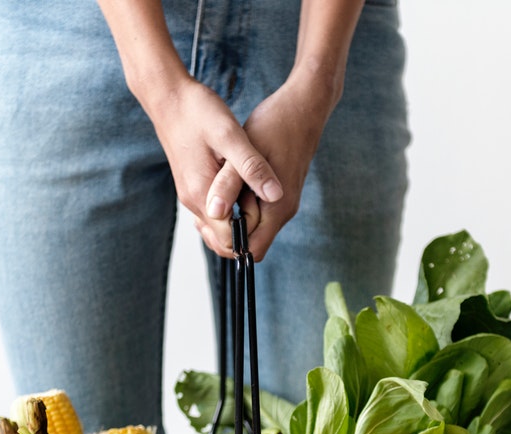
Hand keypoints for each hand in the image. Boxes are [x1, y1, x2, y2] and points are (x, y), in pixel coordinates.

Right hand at [142, 77, 284, 257]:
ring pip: (217, 228)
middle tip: (267, 207)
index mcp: (202, 195)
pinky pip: (213, 212)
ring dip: (239, 221)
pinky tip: (245, 190)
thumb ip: (252, 167)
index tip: (269, 211)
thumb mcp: (231, 135)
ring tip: (259, 197)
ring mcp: (191, 195)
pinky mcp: (193, 186)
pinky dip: (231, 210)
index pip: (228, 241)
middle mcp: (193, 201)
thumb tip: (276, 195)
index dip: (252, 233)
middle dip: (247, 233)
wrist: (168, 97)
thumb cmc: (198, 112)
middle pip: (221, 241)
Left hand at [205, 71, 339, 260]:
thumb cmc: (276, 124)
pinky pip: (254, 211)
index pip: (250, 250)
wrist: (303, 106)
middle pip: (249, 242)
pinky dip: (238, 204)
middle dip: (225, 230)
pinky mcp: (278, 193)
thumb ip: (229, 184)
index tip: (207, 219)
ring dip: (231, 216)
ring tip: (214, 192)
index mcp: (277, 208)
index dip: (226, 242)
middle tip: (206, 203)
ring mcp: (282, 203)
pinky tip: (225, 183)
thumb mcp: (245, 151)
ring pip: (250, 226)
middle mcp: (282, 211)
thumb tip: (214, 212)